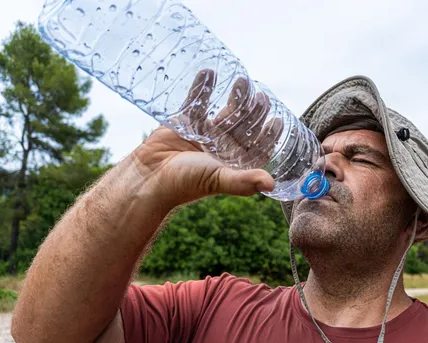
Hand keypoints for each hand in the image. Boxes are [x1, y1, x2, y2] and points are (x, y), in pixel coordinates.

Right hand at [129, 70, 279, 207]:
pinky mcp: (187, 121)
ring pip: (225, 111)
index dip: (269, 134)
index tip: (277, 120)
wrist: (151, 176)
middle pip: (245, 125)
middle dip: (254, 110)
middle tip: (261, 97)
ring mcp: (206, 133)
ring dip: (235, 96)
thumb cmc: (186, 183)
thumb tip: (271, 184)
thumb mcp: (219, 180)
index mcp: (234, 161)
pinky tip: (209, 72)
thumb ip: (244, 181)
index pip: (257, 145)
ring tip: (242, 80)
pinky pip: (197, 101)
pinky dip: (202, 87)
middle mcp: (223, 147)